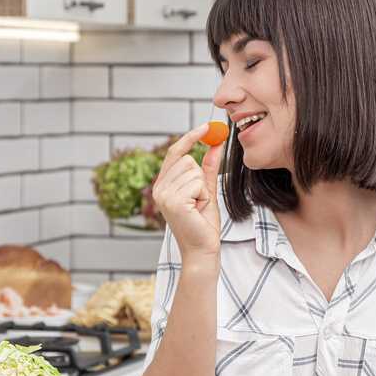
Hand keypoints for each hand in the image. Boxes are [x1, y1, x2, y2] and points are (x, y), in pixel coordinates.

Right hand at [152, 124, 224, 260]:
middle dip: (200, 176)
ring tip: (198, 207)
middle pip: (187, 159)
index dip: (190, 138)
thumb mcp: (206, 190)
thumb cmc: (203, 223)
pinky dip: (203, 195)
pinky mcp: (173, 201)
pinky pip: (197, 183)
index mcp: (163, 185)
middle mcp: (159, 188)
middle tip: (200, 199)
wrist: (203, 249)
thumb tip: (216, 144)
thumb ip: (208, 167)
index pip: (175, 152)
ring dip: (203, 188)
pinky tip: (198, 210)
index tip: (207, 126)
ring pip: (193, 170)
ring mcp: (164, 195)